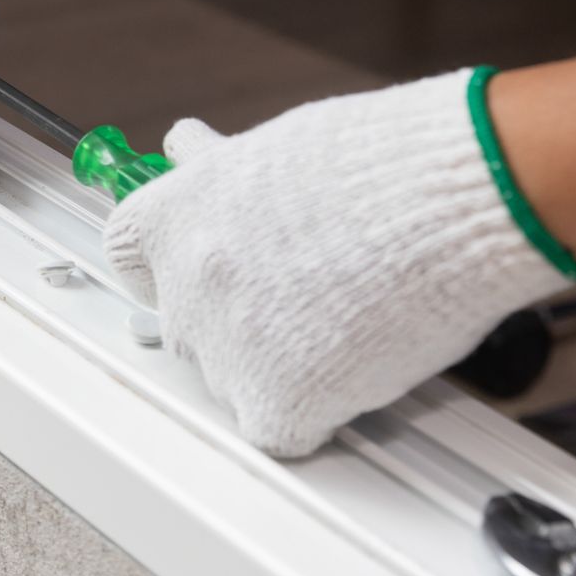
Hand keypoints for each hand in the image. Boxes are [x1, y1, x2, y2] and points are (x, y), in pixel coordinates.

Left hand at [102, 70, 573, 455]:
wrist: (448, 201)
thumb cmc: (384, 162)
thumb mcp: (281, 146)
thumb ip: (226, 173)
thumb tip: (194, 155)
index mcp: (178, 211)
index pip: (126, 251)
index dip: (165, 262)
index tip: (188, 265)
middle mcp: (186, 281)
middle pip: (183, 323)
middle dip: (232, 317)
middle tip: (300, 297)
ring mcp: (226, 348)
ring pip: (233, 379)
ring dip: (277, 364)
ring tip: (347, 319)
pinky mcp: (276, 402)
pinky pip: (284, 428)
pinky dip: (319, 412)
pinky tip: (357, 365)